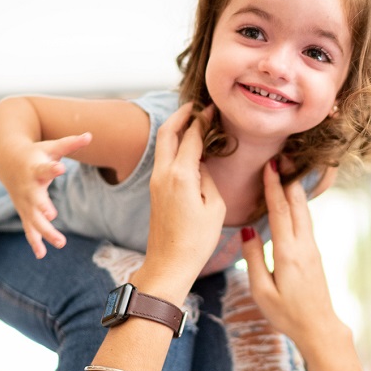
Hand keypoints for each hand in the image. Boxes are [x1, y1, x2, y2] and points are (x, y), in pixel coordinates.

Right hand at [0, 134, 92, 258]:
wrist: (7, 161)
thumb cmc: (35, 153)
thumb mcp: (51, 147)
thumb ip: (70, 143)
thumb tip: (91, 135)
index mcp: (35, 168)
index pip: (44, 168)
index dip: (52, 169)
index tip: (61, 169)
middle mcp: (28, 187)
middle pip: (36, 199)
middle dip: (42, 207)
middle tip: (51, 214)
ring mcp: (24, 201)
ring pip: (33, 219)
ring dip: (45, 231)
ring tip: (61, 243)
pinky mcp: (24, 211)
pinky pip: (29, 228)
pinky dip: (34, 241)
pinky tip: (42, 255)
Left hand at [138, 105, 225, 289]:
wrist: (169, 264)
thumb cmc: (196, 240)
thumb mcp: (215, 206)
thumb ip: (209, 177)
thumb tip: (202, 163)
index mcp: (181, 175)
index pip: (192, 137)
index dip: (203, 120)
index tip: (213, 110)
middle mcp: (164, 173)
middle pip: (168, 132)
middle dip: (181, 115)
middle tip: (196, 106)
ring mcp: (156, 181)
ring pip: (163, 144)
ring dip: (175, 128)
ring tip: (192, 120)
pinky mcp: (155, 189)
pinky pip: (163, 158)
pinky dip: (173, 144)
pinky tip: (186, 145)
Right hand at [241, 158, 337, 346]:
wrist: (319, 327)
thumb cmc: (286, 314)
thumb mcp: (262, 290)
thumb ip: (254, 258)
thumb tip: (248, 230)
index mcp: (288, 253)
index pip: (279, 212)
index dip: (274, 187)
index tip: (270, 165)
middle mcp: (303, 245)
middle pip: (296, 204)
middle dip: (289, 179)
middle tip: (281, 155)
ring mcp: (312, 248)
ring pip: (303, 210)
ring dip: (295, 188)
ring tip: (288, 169)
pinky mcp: (314, 252)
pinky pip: (305, 221)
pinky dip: (298, 203)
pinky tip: (293, 197)